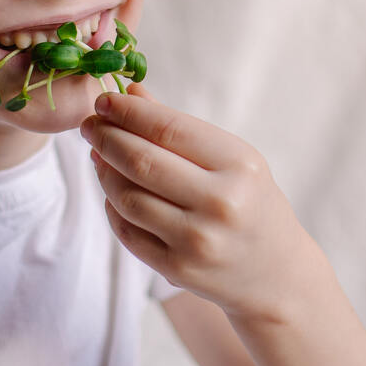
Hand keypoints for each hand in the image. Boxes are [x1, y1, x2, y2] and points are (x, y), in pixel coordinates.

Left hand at [79, 83, 317, 323]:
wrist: (276, 272)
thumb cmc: (251, 203)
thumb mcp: (232, 159)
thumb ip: (179, 128)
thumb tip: (131, 94)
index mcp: (239, 166)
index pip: (169, 129)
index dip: (128, 112)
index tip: (104, 101)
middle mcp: (221, 203)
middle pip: (141, 162)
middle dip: (106, 138)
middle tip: (89, 125)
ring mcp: (198, 241)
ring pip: (127, 198)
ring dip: (104, 172)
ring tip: (99, 156)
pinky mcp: (178, 269)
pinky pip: (128, 231)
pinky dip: (112, 207)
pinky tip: (113, 192)